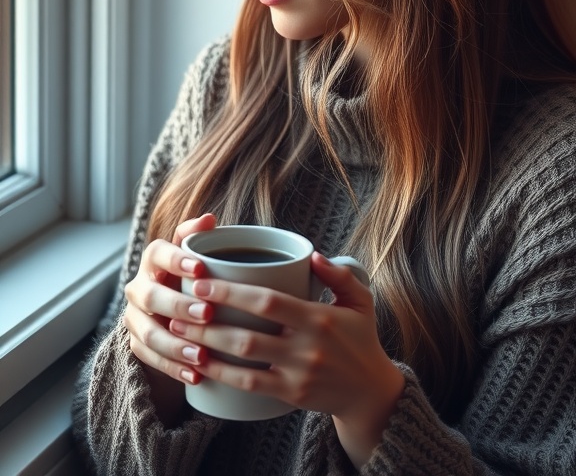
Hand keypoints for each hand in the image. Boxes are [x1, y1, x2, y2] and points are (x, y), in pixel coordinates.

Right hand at [123, 213, 216, 396]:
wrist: (170, 309)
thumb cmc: (191, 276)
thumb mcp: (195, 255)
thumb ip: (198, 238)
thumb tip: (210, 219)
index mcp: (153, 260)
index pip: (157, 253)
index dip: (176, 260)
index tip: (200, 269)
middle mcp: (138, 286)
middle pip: (150, 295)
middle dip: (178, 305)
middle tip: (207, 314)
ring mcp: (134, 317)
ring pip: (148, 332)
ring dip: (175, 344)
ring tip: (201, 355)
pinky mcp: (135, 344)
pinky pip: (150, 359)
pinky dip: (173, 368)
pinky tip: (195, 375)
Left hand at [169, 252, 404, 465]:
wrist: (371, 391)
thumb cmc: (361, 337)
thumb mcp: (360, 300)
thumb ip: (338, 274)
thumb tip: (312, 255)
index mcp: (318, 317)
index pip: (267, 301)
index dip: (231, 292)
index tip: (202, 281)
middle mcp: (306, 346)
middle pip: (247, 332)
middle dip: (208, 320)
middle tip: (179, 306)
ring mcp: (297, 373)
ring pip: (244, 360)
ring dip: (208, 345)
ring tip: (179, 330)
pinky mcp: (291, 394)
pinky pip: (250, 385)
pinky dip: (222, 374)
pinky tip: (200, 364)